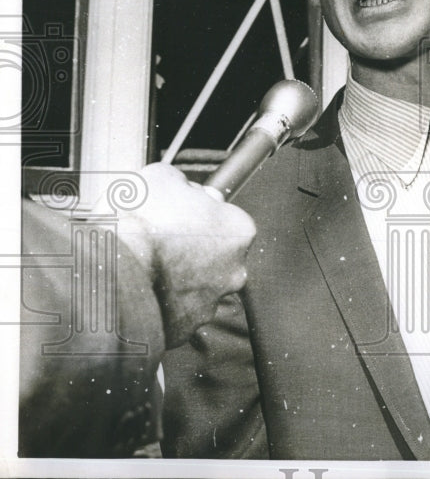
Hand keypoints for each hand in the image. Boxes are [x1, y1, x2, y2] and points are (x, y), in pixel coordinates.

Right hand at [116, 163, 256, 346]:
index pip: (224, 217)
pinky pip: (174, 312)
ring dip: (174, 277)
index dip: (197, 212)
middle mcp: (234, 270)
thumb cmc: (139, 226)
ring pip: (195, 285)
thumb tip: (179, 187)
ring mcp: (211, 303)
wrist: (112, 276)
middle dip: (189, 248)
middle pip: (213, 254)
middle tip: (157, 240)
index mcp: (238, 231)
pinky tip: (138, 290)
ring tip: (142, 266)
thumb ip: (180, 183)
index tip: (178, 213)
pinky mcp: (185, 329)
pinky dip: (159, 303)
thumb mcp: (159, 178)